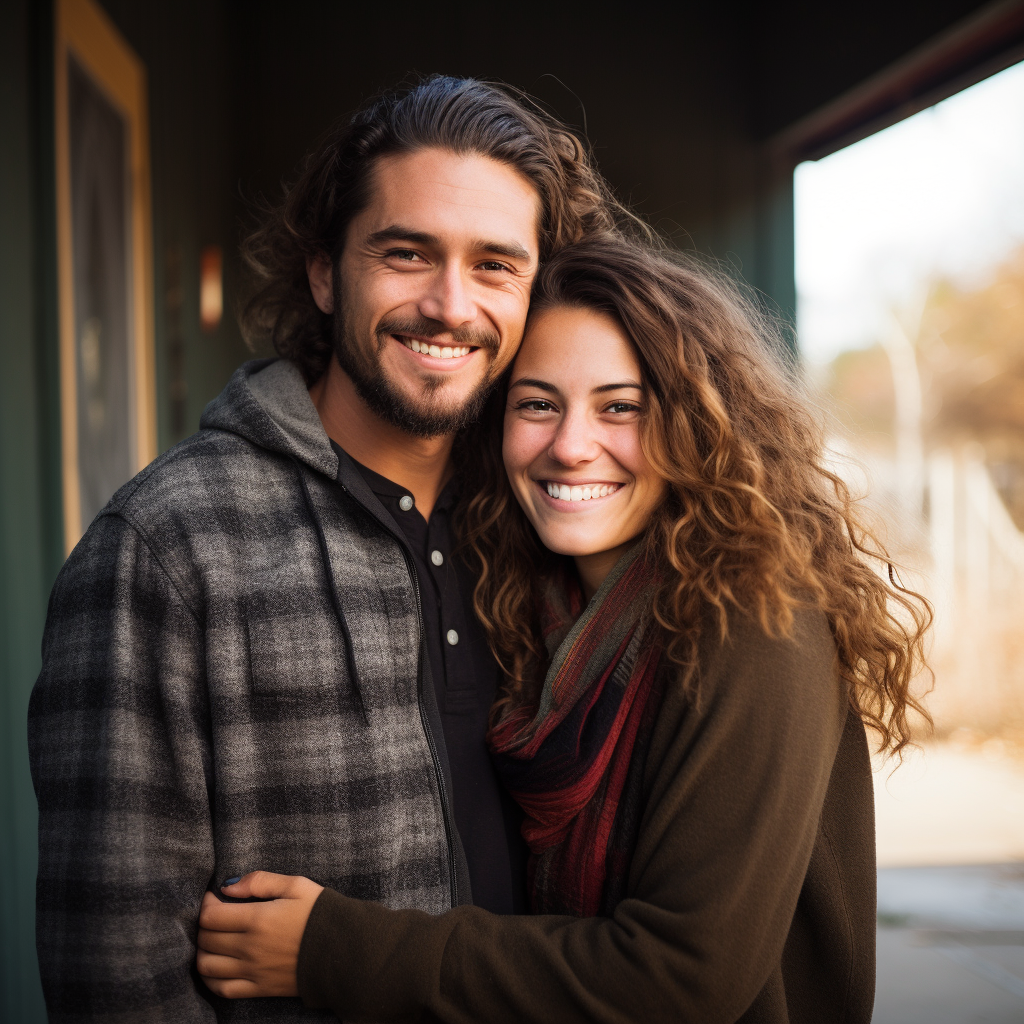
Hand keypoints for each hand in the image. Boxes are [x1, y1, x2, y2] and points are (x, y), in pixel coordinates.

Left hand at [197, 871, 323, 997]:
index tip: (213, 897)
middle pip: (206, 939)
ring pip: (208, 966)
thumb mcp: (296, 885)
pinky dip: (211, 979)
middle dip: (204, 925)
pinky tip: (216, 967)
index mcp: (258, 919)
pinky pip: (222, 989)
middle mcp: (250, 948)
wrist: (345, 950)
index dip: (205, 904)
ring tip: (214, 939)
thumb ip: (260, 881)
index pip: (211, 916)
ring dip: (203, 951)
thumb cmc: (321, 913)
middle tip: (216, 915)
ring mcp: (253, 971)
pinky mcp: (260, 989)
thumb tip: (229, 886)